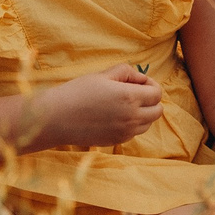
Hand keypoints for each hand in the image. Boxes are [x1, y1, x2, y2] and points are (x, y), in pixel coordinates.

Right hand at [31, 64, 162, 148]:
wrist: (56, 118)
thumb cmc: (77, 92)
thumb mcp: (103, 75)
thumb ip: (126, 72)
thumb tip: (140, 78)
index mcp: (130, 97)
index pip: (157, 94)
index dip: (151, 85)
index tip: (139, 82)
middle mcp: (131, 117)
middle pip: (157, 111)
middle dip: (151, 100)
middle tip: (135, 93)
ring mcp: (125, 132)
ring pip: (148, 124)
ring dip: (143, 113)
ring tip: (124, 104)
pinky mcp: (116, 141)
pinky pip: (134, 133)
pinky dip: (131, 124)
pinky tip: (115, 116)